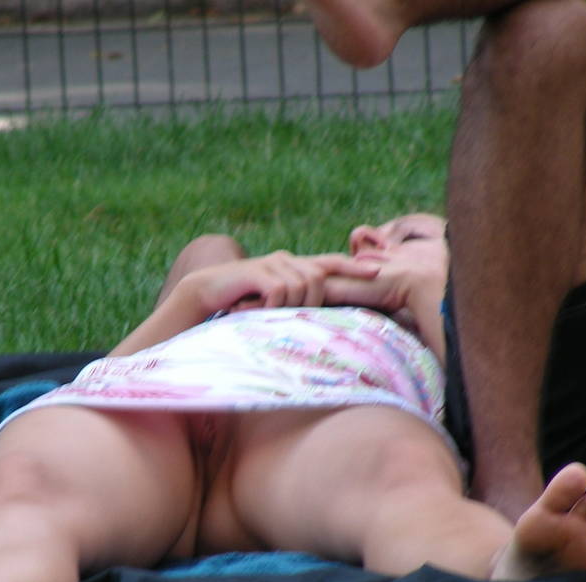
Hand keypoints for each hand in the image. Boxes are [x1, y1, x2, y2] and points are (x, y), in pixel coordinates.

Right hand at [180, 252, 380, 316]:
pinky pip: (280, 292)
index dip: (353, 266)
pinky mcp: (258, 272)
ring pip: (301, 287)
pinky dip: (272, 305)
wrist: (206, 292)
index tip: (379, 269)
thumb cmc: (240, 302)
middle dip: (312, 301)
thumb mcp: (272, 302)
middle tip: (287, 315)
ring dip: (287, 306)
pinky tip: (255, 308)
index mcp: (292, 265)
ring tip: (266, 313)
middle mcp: (286, 259)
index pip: (329, 262)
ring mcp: (272, 263)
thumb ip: (295, 302)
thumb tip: (318, 318)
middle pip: (318, 280)